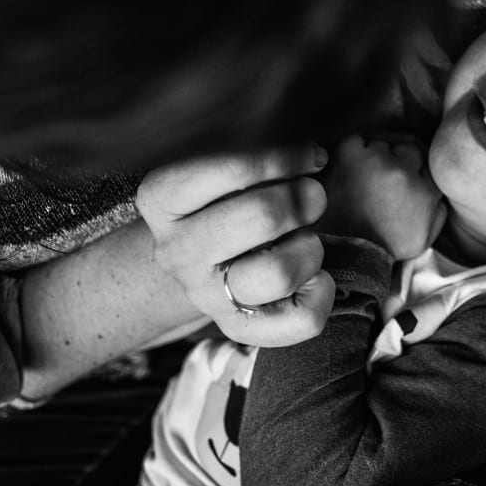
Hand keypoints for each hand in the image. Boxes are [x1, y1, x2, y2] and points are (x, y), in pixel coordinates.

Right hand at [136, 145, 334, 346]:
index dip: (287, 159)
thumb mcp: (226, 172)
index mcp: (162, 198)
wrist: (200, 263)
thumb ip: (260, 157)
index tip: (312, 157)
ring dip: (310, 247)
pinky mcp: (236, 328)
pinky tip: (314, 276)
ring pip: (280, 272)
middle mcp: (176, 250)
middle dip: (305, 200)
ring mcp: (204, 295)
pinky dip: (323, 292)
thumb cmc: (226, 202)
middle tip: (313, 197)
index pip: (234, 169)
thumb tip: (313, 157)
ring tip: (305, 240)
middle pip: (263, 216)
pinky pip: (303, 319)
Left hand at [318, 135, 446, 259]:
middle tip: (385, 180)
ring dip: (377, 157)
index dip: (416, 171)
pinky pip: (357, 140)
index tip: (404, 180)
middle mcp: (404, 170)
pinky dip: (355, 151)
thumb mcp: (426, 237)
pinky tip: (352, 168)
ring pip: (383, 144)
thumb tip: (437, 190)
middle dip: (400, 161)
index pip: (428, 162)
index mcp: (426, 188)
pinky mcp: (350, 155)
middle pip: (409, 149)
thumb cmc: (387, 247)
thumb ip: (439, 210)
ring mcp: (376, 160)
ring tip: (367, 178)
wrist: (349, 251)